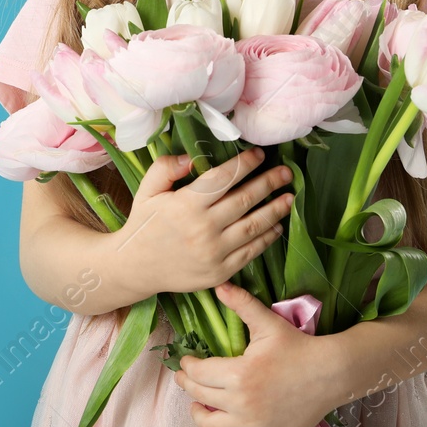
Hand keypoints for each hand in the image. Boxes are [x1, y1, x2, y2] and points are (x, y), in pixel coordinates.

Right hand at [112, 147, 292, 296]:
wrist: (136, 268)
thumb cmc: (144, 224)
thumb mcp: (147, 191)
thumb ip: (165, 168)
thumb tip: (189, 157)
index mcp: (186, 204)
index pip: (223, 178)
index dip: (245, 164)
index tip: (259, 154)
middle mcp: (203, 228)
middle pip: (245, 200)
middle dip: (269, 183)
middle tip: (286, 172)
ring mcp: (214, 253)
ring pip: (254, 227)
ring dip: (276, 210)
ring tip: (290, 197)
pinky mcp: (220, 272)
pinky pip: (250, 252)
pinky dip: (267, 238)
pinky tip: (276, 225)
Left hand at [172, 281, 340, 426]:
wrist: (331, 374)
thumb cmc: (298, 347)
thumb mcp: (268, 323)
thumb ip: (241, 304)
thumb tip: (218, 285)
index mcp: (240, 374)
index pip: (198, 373)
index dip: (187, 366)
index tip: (186, 362)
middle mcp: (242, 403)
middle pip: (200, 396)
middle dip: (188, 385)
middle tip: (185, 378)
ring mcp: (253, 425)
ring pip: (209, 426)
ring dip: (198, 414)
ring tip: (197, 404)